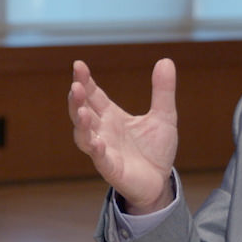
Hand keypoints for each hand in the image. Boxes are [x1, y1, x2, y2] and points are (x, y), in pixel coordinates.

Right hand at [68, 58, 178, 213]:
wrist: (159, 181)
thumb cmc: (155, 150)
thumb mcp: (164, 116)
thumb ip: (163, 91)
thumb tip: (165, 60)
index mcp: (111, 116)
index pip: (94, 95)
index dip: (85, 81)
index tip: (79, 65)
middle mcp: (103, 130)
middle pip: (82, 112)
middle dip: (77, 99)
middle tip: (75, 85)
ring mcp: (104, 149)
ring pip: (83, 135)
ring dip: (80, 123)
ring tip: (81, 111)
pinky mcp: (111, 168)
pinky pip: (100, 159)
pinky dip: (96, 150)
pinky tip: (97, 141)